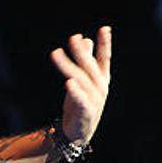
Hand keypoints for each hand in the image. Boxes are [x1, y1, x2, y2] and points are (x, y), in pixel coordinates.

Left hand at [49, 26, 111, 144]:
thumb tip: (85, 39)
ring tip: (56, 54)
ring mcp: (94, 101)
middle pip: (90, 67)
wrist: (76, 133)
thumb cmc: (80, 104)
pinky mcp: (86, 113)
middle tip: (73, 38)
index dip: (105, 44)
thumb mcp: (82, 81)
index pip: (104, 59)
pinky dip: (75, 92)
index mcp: (101, 80)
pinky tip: (68, 82)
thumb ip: (86, 61)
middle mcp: (100, 89)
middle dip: (82, 52)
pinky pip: (81, 100)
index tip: (105, 28)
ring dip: (69, 66)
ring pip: (81, 80)